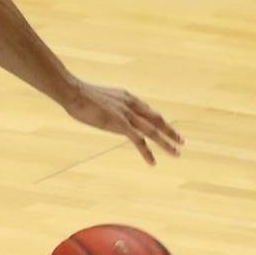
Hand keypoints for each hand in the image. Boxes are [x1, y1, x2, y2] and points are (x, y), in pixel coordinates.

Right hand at [63, 81, 183, 165]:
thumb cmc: (77, 94)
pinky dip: (147, 152)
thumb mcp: (96, 97)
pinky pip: (138, 141)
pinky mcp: (121, 125)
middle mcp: (131, 104)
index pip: (146, 109)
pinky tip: (152, 162)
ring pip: (153, 131)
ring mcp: (127, 115)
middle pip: (156, 119)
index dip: (156, 120)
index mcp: (126, 96)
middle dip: (170, 131)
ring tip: (177, 153)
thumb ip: (104, 104)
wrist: (73, 92)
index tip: (164, 126)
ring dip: (167, 142)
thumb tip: (98, 108)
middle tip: (182, 140)